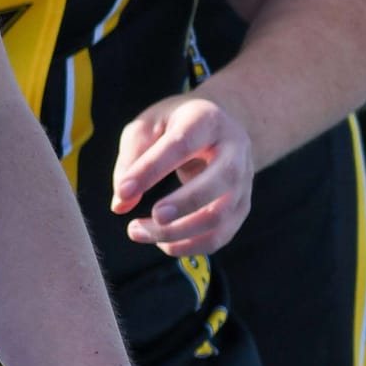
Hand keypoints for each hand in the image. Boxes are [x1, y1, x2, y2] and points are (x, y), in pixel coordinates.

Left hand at [111, 92, 253, 255]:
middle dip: (183, 204)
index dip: (151, 170)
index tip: (123, 192)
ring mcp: (244, 179)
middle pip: (219, 180)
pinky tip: (161, 243)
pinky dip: (189, 246)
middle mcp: (235, 148)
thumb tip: (121, 204)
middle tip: (148, 218)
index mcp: (207, 120)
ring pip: (220, 215)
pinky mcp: (241, 206)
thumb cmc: (173, 126)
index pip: (181, 144)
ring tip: (137, 231)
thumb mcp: (147, 127)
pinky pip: (220, 235)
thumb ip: (130, 160)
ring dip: (177, 233)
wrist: (213, 129)